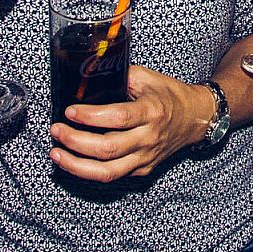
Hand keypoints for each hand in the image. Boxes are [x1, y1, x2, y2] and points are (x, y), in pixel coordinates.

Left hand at [49, 66, 214, 181]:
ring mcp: (145, 158)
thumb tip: (89, 75)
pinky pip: (112, 176)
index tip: (70, 111)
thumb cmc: (170, 96)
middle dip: (75, 142)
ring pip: (107, 172)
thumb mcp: (147, 77)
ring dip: (76, 165)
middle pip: (107, 149)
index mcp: (151, 111)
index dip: (90, 117)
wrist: (196, 118)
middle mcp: (149, 138)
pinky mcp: (142, 170)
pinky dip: (88, 170)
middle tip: (56, 131)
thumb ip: (119, 75)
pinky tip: (72, 161)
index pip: (117, 118)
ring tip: (56, 153)